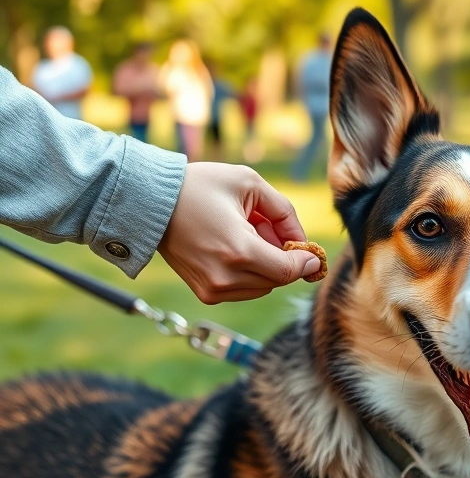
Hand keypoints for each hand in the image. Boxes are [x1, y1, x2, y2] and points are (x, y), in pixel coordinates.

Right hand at [158, 163, 321, 303]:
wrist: (150, 202)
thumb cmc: (201, 187)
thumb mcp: (250, 184)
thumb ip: (285, 213)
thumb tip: (303, 243)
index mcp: (238, 251)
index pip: (288, 271)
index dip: (305, 261)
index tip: (312, 250)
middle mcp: (225, 278)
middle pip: (278, 279)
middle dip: (284, 256)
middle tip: (267, 227)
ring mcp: (213, 290)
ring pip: (264, 286)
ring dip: (267, 265)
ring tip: (247, 233)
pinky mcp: (206, 294)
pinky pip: (245, 288)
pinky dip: (251, 271)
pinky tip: (235, 246)